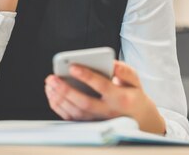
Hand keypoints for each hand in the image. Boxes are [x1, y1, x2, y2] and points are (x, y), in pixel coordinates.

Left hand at [44, 61, 165, 134]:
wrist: (138, 117)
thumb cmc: (131, 93)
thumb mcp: (134, 79)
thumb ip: (124, 70)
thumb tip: (111, 64)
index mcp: (121, 97)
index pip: (102, 86)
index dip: (87, 76)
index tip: (72, 66)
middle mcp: (109, 111)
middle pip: (85, 103)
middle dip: (66, 90)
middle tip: (52, 78)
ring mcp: (99, 120)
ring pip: (76, 112)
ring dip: (60, 98)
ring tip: (50, 83)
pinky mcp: (90, 124)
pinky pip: (72, 118)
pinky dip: (59, 107)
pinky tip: (52, 94)